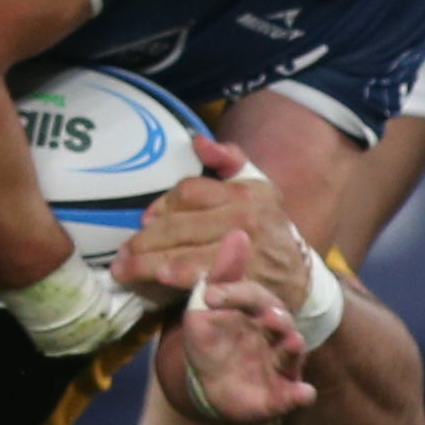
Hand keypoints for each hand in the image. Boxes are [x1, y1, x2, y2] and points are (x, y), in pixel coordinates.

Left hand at [113, 134, 312, 308]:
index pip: (188, 192)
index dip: (161, 206)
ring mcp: (243, 253)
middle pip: (178, 227)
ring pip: (183, 256)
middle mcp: (243, 220)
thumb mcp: (258, 187)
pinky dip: (176, 281)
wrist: (303, 275)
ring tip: (124, 270)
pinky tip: (157, 282)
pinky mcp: (243, 284)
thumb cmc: (270, 228)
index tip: (145, 221)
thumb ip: (229, 160)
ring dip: (148, 264)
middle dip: (144, 241)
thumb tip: (198, 141)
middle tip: (121, 253)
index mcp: (243, 193)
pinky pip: (201, 281)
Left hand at [153, 234, 313, 424]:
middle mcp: (273, 335)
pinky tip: (305, 394)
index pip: (252, 297)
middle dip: (278, 320)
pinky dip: (299, 395)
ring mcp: (278, 365)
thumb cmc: (209, 340)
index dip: (235, 294)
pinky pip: (293, 395)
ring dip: (293, 349)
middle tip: (271, 316)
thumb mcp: (204, 309)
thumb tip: (238, 233)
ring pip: (291, 355)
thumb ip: (220, 276)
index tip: (210, 295)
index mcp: (255, 311)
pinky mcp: (279, 395)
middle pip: (281, 323)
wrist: (208, 385)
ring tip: (292, 342)